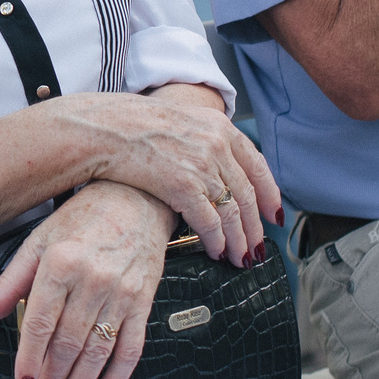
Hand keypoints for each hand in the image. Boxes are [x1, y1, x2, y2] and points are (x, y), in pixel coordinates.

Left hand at [0, 180, 171, 378]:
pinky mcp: (144, 301)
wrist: (136, 196)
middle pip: (68, 343)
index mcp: (60, 263)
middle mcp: (92, 280)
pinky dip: (117, 378)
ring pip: (98, 352)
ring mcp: (121, 293)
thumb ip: (10, 281)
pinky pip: (132, 348)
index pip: (39, 323)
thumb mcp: (38, 240)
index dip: (29, 359)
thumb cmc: (84, 217)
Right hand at [39, 88, 277, 264]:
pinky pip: (210, 223)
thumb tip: (216, 165)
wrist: (104, 127)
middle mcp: (217, 145)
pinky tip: (216, 252)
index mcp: (219, 127)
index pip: (257, 165)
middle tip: (258, 248)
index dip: (269, 193)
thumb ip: (204, 138)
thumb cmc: (131, 124)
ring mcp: (202, 165)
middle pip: (247, 194)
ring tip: (240, 258)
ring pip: (233, 213)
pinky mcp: (184, 186)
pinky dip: (216, 241)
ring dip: (239, 241)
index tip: (273, 214)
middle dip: (255, 227)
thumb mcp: (180, 119)